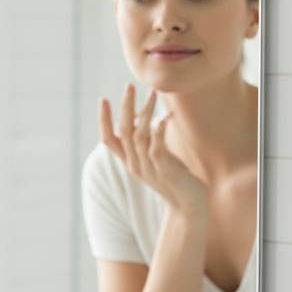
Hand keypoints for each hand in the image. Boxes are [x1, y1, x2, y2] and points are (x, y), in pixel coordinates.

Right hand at [99, 84, 206, 216]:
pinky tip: (165, 117)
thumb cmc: (175, 178)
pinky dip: (159, 130)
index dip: (103, 120)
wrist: (188, 205)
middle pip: (123, 131)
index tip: (102, 99)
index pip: (108, 139)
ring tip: (153, 93)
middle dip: (125, 107)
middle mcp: (134, 164)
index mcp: (129, 161)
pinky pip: (156, 147)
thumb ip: (148, 141)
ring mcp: (147, 167)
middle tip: (129, 86)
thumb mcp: (157, 157)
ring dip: (146, 112)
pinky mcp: (163, 170)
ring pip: (139, 135)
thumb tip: (143, 117)